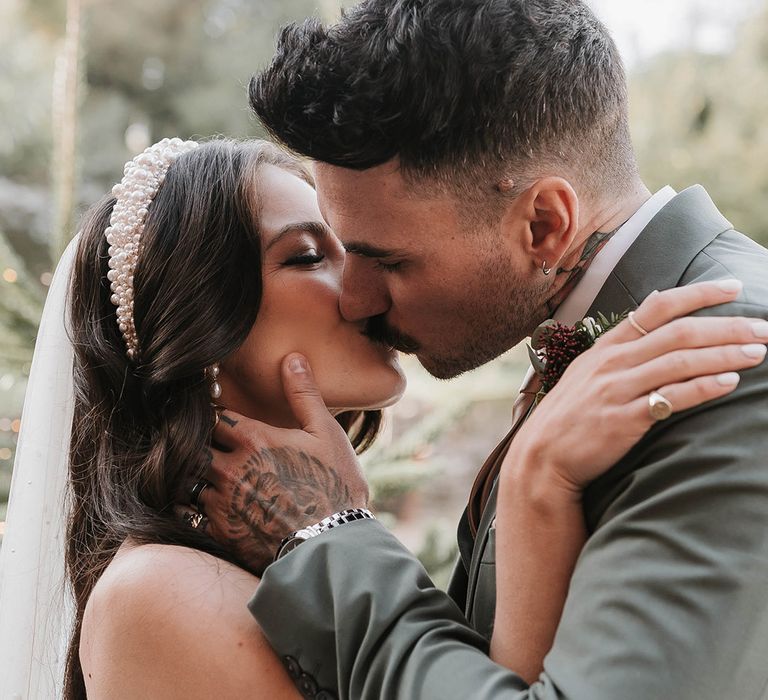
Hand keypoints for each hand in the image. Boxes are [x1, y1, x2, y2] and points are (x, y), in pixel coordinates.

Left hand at [190, 354, 368, 574]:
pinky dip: (191, 505)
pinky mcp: (219, 532)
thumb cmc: (335, 485)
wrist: (332, 546)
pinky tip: (205, 503)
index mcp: (253, 438)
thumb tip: (292, 357)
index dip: (216, 416)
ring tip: (206, 474)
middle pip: (194, 445)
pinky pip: (187, 512)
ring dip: (195, 474)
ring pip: (187, 478)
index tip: (220, 419)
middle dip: (201, 444)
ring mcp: (222, 501)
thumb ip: (303, 394)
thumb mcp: (326, 434)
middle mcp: (230, 467)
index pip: (214, 416)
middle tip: (210, 446)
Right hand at [506, 280, 767, 498]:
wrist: (541, 456)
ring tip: (758, 352)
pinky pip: (671, 398)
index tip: (733, 286)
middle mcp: (613, 362)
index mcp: (606, 347)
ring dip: (725, 354)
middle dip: (726, 326)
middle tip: (763, 326)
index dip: (697, 293)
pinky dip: (703, 388)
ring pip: (680, 361)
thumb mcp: (587, 373)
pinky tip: (730, 383)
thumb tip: (650, 315)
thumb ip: (620, 349)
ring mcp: (617, 390)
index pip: (657, 307)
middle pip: (678, 332)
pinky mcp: (624, 420)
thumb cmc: (569, 416)